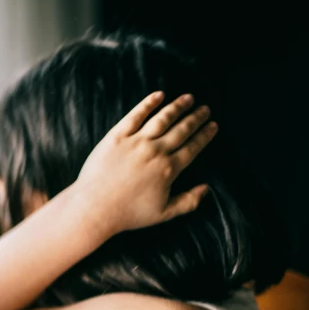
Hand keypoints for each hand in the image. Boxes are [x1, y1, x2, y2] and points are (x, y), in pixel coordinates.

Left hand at [76, 92, 217, 234]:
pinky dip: (148, 103)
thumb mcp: (163, 214)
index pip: (193, 147)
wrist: (95, 208)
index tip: (213, 126)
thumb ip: (188, 202)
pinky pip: (136, 115)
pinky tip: (159, 95)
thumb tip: (206, 190)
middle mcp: (156, 151)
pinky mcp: (117, 136)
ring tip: (188, 99)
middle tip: (205, 109)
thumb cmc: (128, 214)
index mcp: (169, 169)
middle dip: (196, 118)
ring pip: (162, 118)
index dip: (204, 135)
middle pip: (182, 129)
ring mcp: (136, 142)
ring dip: (178, 106)